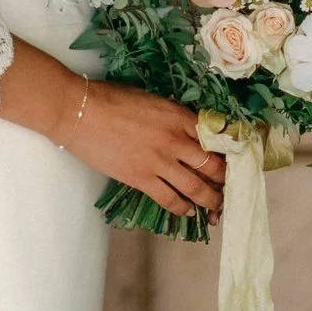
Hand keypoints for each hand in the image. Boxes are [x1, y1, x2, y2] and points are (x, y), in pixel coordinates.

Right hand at [60, 80, 226, 220]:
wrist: (79, 112)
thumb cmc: (111, 98)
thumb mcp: (152, 99)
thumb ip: (172, 116)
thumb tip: (186, 130)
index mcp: (180, 116)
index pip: (216, 138)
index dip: (228, 152)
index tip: (232, 161)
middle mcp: (176, 140)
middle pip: (213, 166)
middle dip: (225, 180)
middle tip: (230, 188)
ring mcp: (160, 162)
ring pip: (197, 188)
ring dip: (211, 200)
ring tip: (217, 208)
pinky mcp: (142, 179)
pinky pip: (170, 199)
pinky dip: (182, 208)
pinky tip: (188, 212)